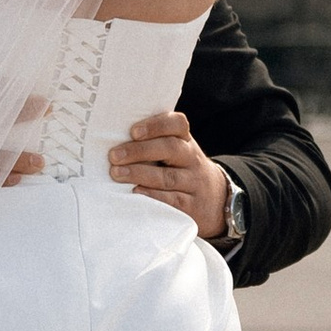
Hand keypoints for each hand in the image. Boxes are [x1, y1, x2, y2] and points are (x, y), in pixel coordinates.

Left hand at [108, 110, 230, 237]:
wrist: (217, 200)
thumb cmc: (182, 171)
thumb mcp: (178, 152)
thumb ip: (155, 143)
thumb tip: (113, 136)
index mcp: (186, 141)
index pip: (178, 124)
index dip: (156, 125)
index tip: (133, 131)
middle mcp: (192, 159)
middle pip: (170, 149)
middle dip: (140, 151)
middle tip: (114, 155)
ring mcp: (193, 183)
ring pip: (168, 176)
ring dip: (140, 174)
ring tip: (116, 173)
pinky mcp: (191, 206)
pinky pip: (173, 200)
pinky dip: (153, 196)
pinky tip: (135, 193)